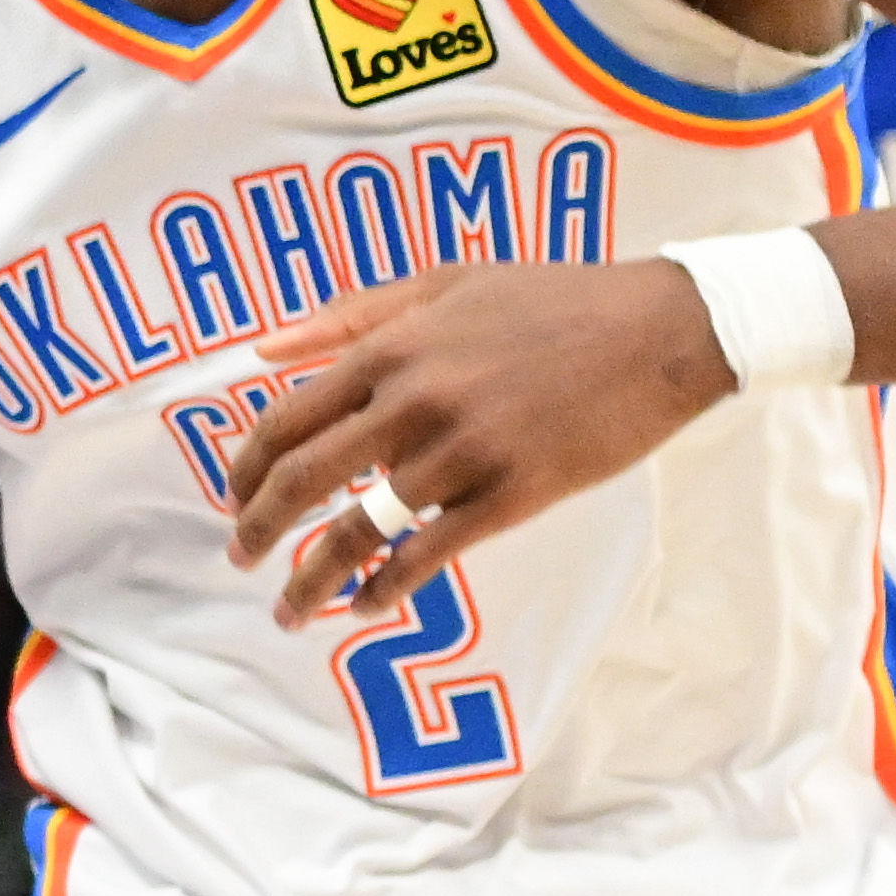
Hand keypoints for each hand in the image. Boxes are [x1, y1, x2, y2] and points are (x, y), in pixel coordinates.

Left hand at [220, 261, 737, 625]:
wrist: (661, 329)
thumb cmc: (553, 300)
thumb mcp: (446, 283)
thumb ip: (352, 317)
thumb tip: (263, 351)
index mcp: (392, 348)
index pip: (287, 419)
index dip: (248, 468)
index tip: (234, 497)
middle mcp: (414, 401)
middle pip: (305, 479)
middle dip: (258, 527)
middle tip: (239, 557)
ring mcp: (463, 452)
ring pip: (359, 530)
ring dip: (311, 580)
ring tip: (288, 611)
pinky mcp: (512, 495)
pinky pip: (428, 556)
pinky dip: (386, 589)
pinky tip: (366, 607)